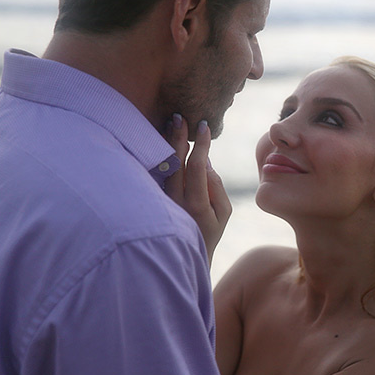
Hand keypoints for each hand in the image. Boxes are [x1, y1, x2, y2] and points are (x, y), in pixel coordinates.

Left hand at [164, 114, 231, 265]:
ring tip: (170, 123)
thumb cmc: (209, 234)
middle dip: (178, 137)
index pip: (196, 167)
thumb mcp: (223, 213)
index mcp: (195, 205)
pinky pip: (156, 174)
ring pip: (162, 167)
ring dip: (166, 143)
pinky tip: (160, 140)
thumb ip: (216, 186)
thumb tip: (205, 160)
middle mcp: (174, 202)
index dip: (201, 145)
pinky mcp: (151, 203)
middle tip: (179, 116)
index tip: (204, 126)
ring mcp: (160, 203)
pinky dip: (159, 155)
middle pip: (174, 163)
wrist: (182, 258)